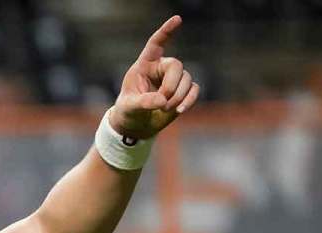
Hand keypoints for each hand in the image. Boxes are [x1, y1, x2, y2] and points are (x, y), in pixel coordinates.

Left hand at [109, 16, 199, 139]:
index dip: (166, 31)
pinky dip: (189, 99)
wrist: (135, 125)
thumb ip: (144, 102)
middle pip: (176, 65)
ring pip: (187, 79)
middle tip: (162, 102)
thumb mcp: (129, 107)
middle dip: (171, 85)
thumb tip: (163, 100)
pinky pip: (194, 89)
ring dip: (179, 96)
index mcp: (144, 65)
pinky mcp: (182, 92)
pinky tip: (180, 110)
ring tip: (165, 109)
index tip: (177, 19)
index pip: (155, 43)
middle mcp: (160, 68)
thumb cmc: (127, 111)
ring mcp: (173, 79)